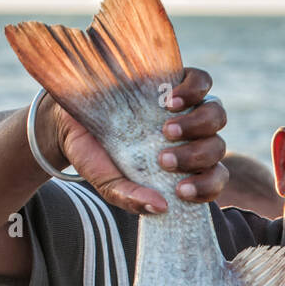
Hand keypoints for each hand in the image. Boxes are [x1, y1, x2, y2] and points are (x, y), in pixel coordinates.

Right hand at [36, 67, 228, 214]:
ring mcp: (186, 107)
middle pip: (217, 147)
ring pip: (216, 115)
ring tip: (165, 130)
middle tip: (163, 161)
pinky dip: (193, 91)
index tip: (181, 191)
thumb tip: (161, 207)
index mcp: (183, 167)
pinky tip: (168, 101)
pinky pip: (202, 81)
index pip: (214, 178)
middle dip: (195, 158)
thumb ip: (130, 197)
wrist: (67, 118)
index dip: (207, 186)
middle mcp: (191, 137)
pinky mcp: (176, 78)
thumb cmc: (93, 154)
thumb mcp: (106, 181)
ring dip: (197, 126)